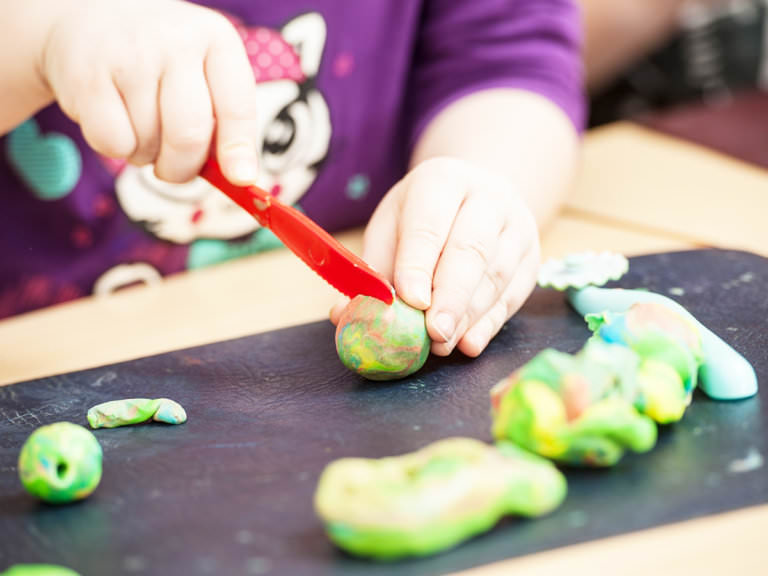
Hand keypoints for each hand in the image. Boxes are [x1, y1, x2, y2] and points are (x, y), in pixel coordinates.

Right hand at [40, 0, 258, 183]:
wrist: (88, 14)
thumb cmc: (161, 60)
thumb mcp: (202, 72)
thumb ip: (224, 120)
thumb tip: (238, 178)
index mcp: (216, 39)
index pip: (237, 105)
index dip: (238, 148)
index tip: (240, 178)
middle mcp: (176, 41)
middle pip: (189, 135)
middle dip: (184, 168)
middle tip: (175, 169)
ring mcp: (129, 56)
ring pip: (149, 144)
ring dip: (146, 155)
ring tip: (140, 126)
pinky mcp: (87, 76)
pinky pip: (113, 143)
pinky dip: (116, 148)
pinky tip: (116, 121)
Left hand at [332, 157, 540, 357]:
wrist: (479, 195)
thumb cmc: (424, 216)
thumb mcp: (392, 227)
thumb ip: (373, 269)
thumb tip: (343, 314)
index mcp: (442, 180)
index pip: (430, 224)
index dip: (419, 264)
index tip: (410, 300)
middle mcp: (488, 197)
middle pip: (471, 249)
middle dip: (450, 296)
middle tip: (433, 333)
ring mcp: (516, 227)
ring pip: (496, 275)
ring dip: (468, 316)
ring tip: (443, 344)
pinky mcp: (531, 258)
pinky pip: (513, 295)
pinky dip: (490, 324)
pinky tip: (470, 343)